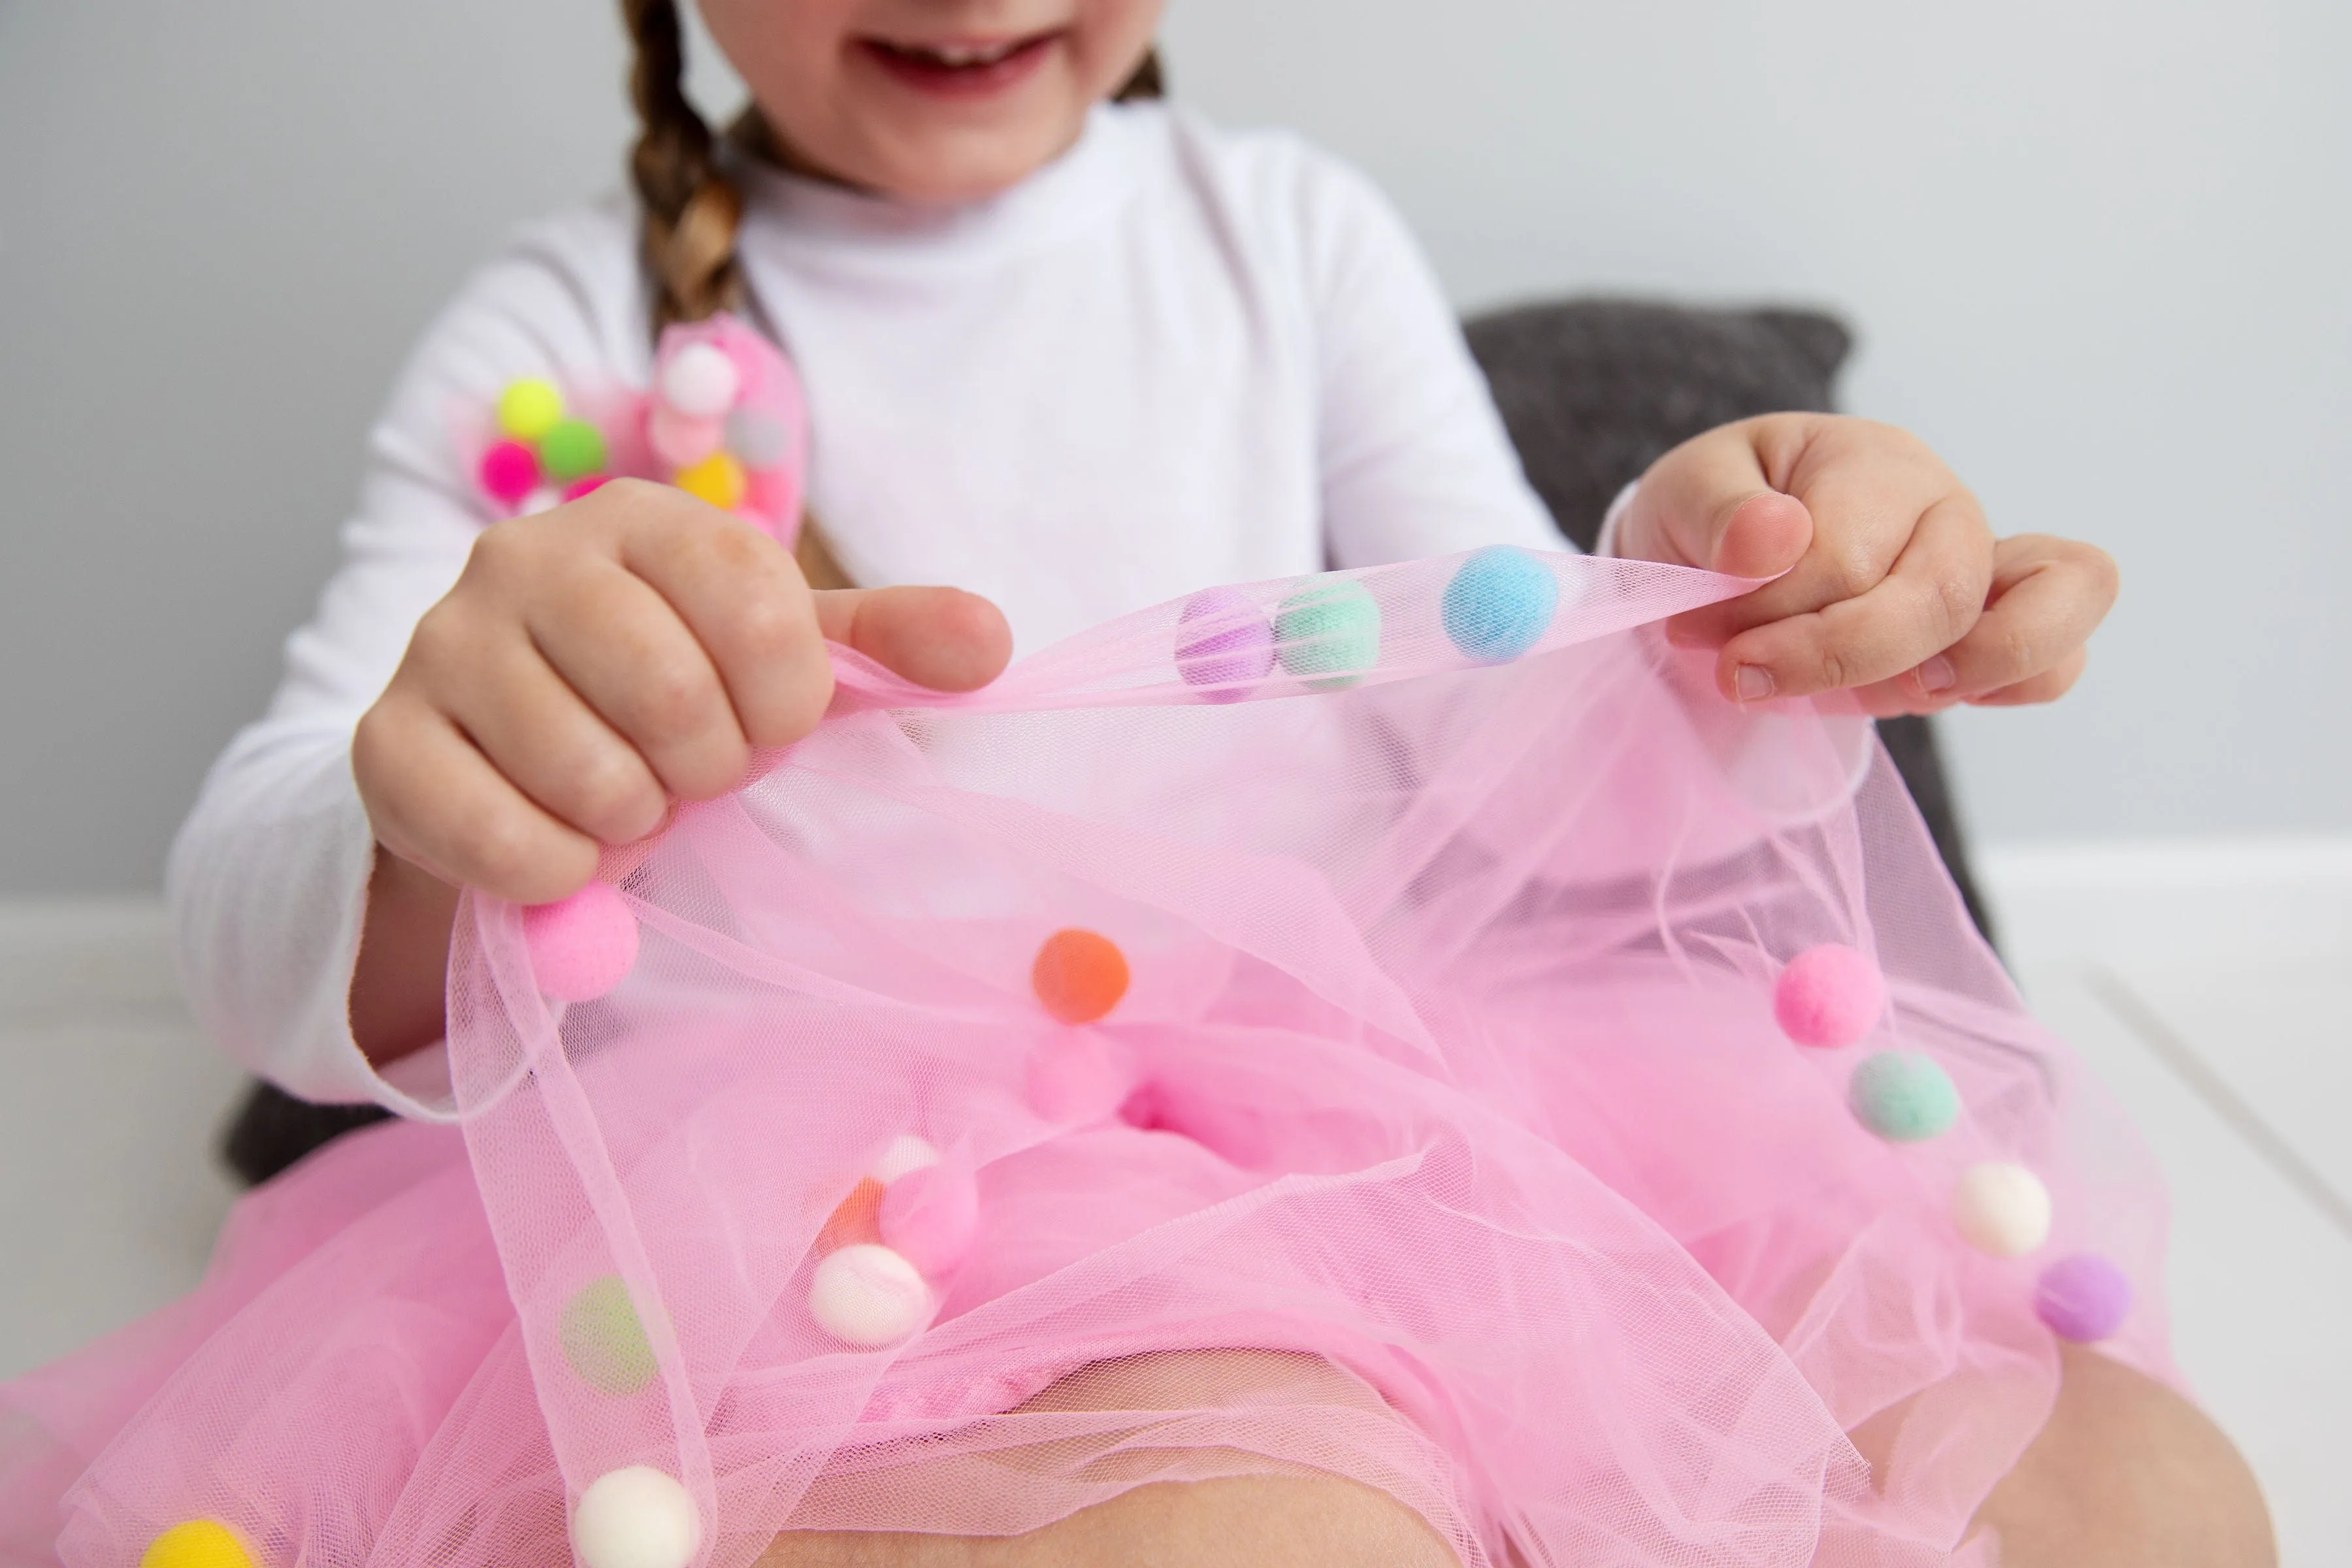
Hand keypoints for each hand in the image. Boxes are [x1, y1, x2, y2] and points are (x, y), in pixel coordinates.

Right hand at [354, 480, 1010, 905]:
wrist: (510, 760)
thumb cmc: (668, 696)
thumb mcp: (783, 661)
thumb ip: (889, 644)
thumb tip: (993, 643)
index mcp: (639, 517)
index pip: (760, 607)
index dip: (786, 704)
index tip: (767, 728)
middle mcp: (525, 555)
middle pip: (674, 696)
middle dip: (708, 771)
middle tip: (688, 774)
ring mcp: (440, 643)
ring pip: (592, 779)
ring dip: (633, 824)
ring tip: (621, 799)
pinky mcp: (386, 744)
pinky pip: (508, 841)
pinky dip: (560, 873)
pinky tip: (560, 842)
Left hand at [1613, 415, 2117, 717]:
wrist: (1729, 547)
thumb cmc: (1720, 513)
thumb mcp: (1689, 489)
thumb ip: (1719, 510)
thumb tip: (1775, 536)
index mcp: (1878, 463)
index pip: (1845, 556)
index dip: (1766, 610)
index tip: (1695, 627)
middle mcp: (1947, 513)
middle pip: (1939, 598)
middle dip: (1832, 656)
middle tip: (1738, 675)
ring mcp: (1983, 575)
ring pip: (2042, 620)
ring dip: (1945, 675)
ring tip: (1858, 697)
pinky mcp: (1989, 635)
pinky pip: (2055, 663)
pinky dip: (2009, 687)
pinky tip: (1917, 695)